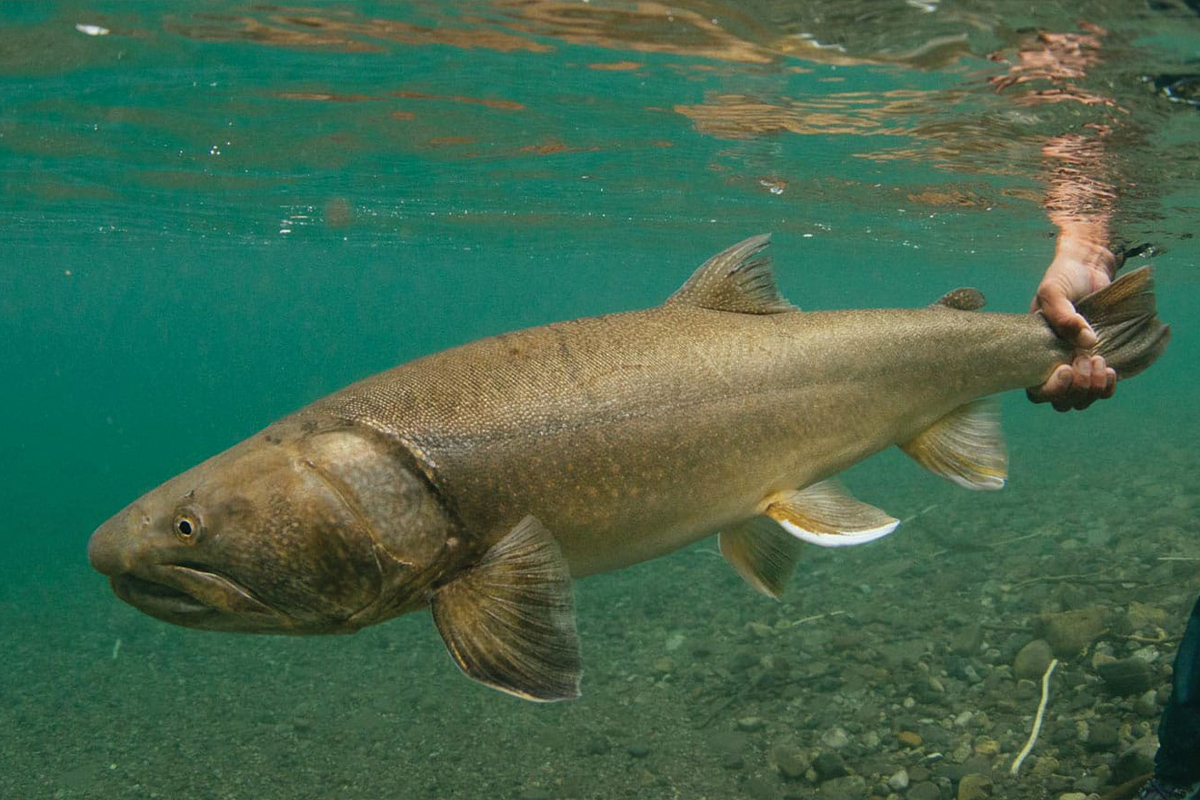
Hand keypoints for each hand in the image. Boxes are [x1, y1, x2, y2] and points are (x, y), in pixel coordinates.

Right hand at [1027, 235, 1116, 410]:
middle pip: (1062, 401)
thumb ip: (1062, 314)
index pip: (1037, 390)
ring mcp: (1078, 366)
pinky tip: (1111, 370)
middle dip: (1076, 388)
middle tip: (1084, 360)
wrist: (1089, 267)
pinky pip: (1102, 390)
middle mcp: (1054, 365)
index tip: (1065, 368)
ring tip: (1099, 361)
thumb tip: (1087, 342)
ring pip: (1082, 400)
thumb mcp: (1053, 291)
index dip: (1051, 389)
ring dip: (1092, 388)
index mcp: (1035, 354)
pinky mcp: (1099, 362)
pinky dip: (1108, 386)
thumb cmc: (1063, 278)